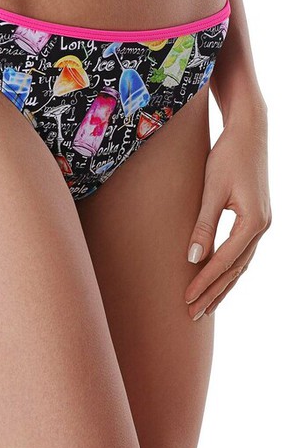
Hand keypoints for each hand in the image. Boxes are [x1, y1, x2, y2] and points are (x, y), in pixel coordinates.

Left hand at [184, 111, 271, 319]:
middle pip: (235, 269)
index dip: (204, 282)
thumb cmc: (227, 156)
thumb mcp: (212, 189)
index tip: (186, 299)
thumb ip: (203, 225)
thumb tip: (193, 258)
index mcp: (253, 221)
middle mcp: (262, 227)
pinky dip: (230, 269)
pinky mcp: (257, 218)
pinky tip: (220, 280)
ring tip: (205, 307)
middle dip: (214, 293)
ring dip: (223, 286)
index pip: (224, 261)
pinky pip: (243, 252)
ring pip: (241, 264)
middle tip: (193, 315)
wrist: (249, 132)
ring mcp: (263, 224)